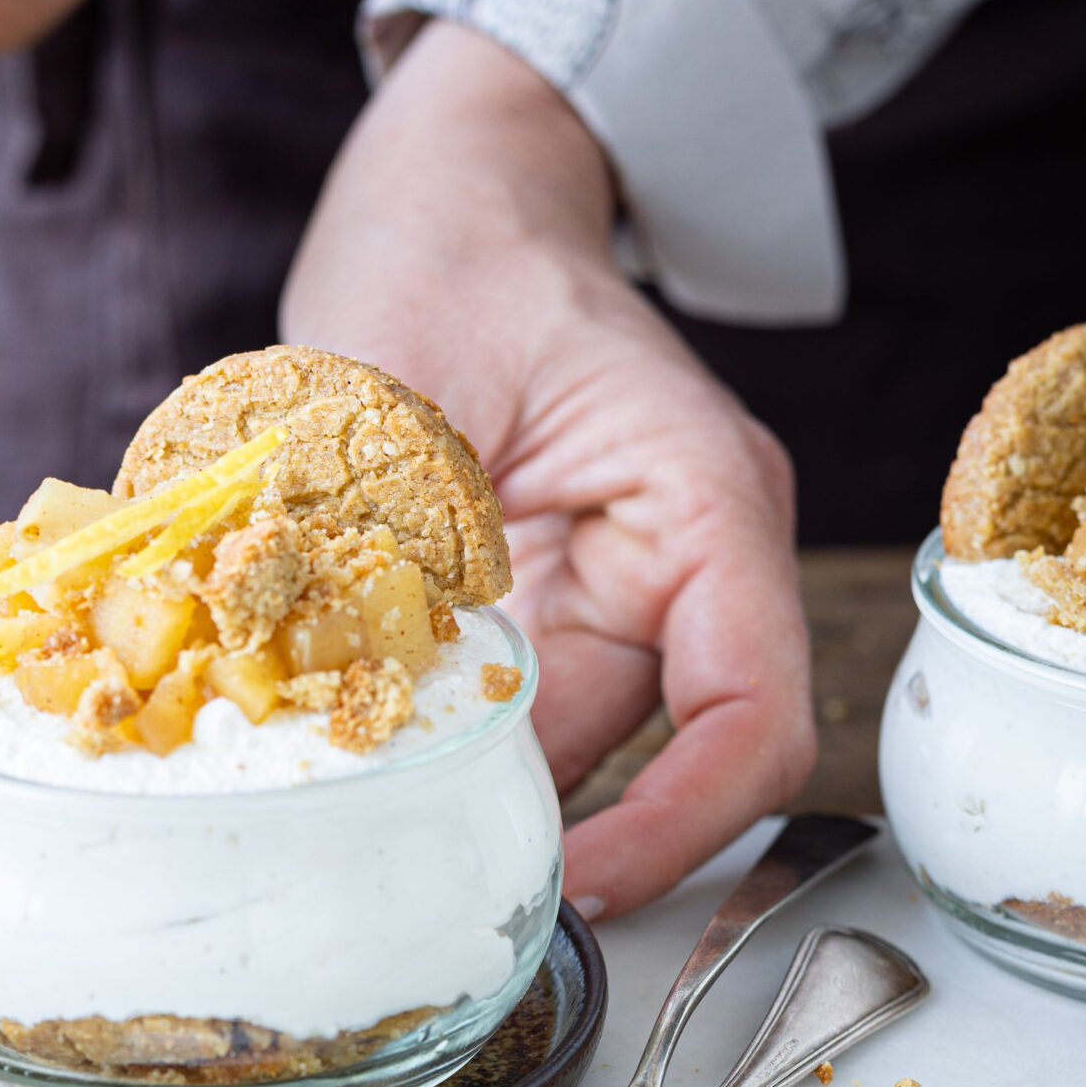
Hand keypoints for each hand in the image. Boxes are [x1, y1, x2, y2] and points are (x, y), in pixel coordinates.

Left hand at [282, 20, 814, 917]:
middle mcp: (681, 568)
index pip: (749, 715)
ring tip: (363, 814)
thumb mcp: (396, 381)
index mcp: (703, 504)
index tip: (581, 886)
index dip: (680, 827)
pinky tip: (355, 750)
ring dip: (476, 789)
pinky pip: (507, 713)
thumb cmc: (452, 248)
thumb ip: (378, 540)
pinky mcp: (547, 611)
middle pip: (652, 760)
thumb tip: (336, 697)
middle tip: (420, 876)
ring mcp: (615, 595)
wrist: (451, 199)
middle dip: (547, 828)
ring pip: (566, 750)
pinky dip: (437, 740)